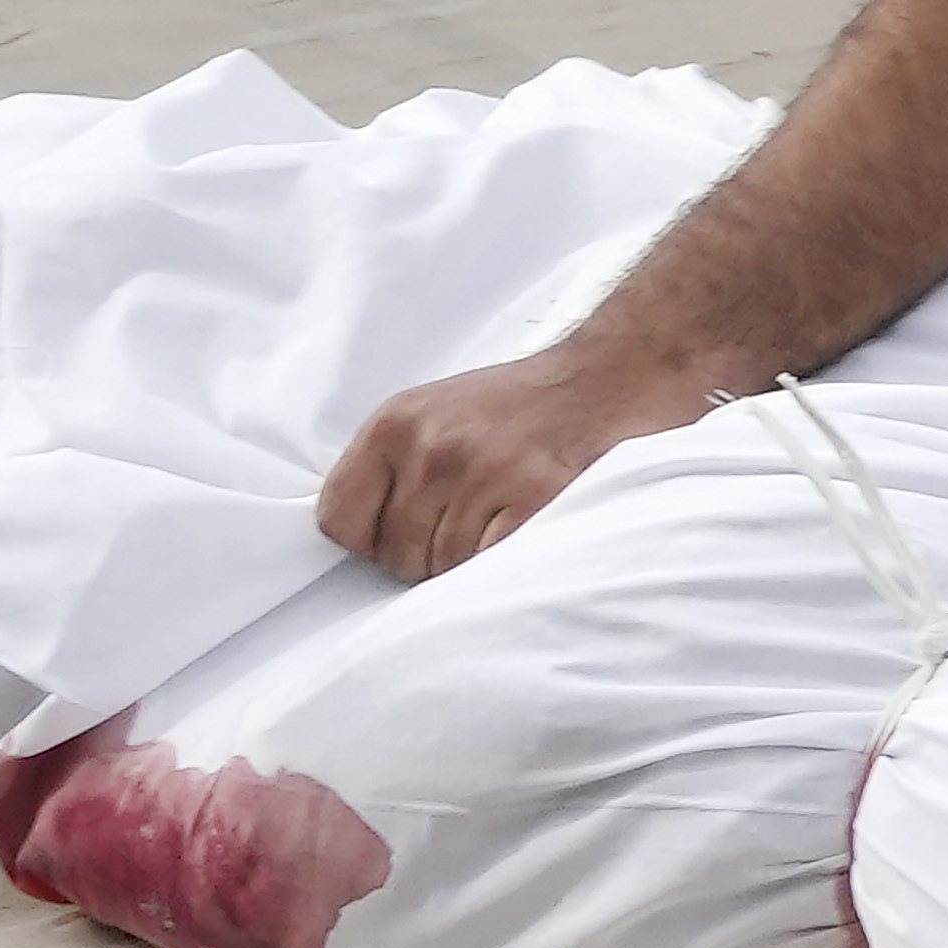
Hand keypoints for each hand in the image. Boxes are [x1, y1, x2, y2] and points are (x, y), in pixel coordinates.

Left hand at [319, 333, 735, 582]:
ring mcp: (484, 474)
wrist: (608, 378)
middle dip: (428, 558)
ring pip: (444, 569)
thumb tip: (362, 541)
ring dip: (471, 565)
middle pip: (397, 556)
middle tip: (470, 529)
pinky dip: (505, 569)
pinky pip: (491, 569)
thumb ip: (392, 468)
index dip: (370, 542)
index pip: (339, 521)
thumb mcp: (435, 413)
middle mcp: (434, 448)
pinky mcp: (534, 500)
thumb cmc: (522, 406)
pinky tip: (523, 539)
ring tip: (502, 526)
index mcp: (397, 423)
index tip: (400, 536)